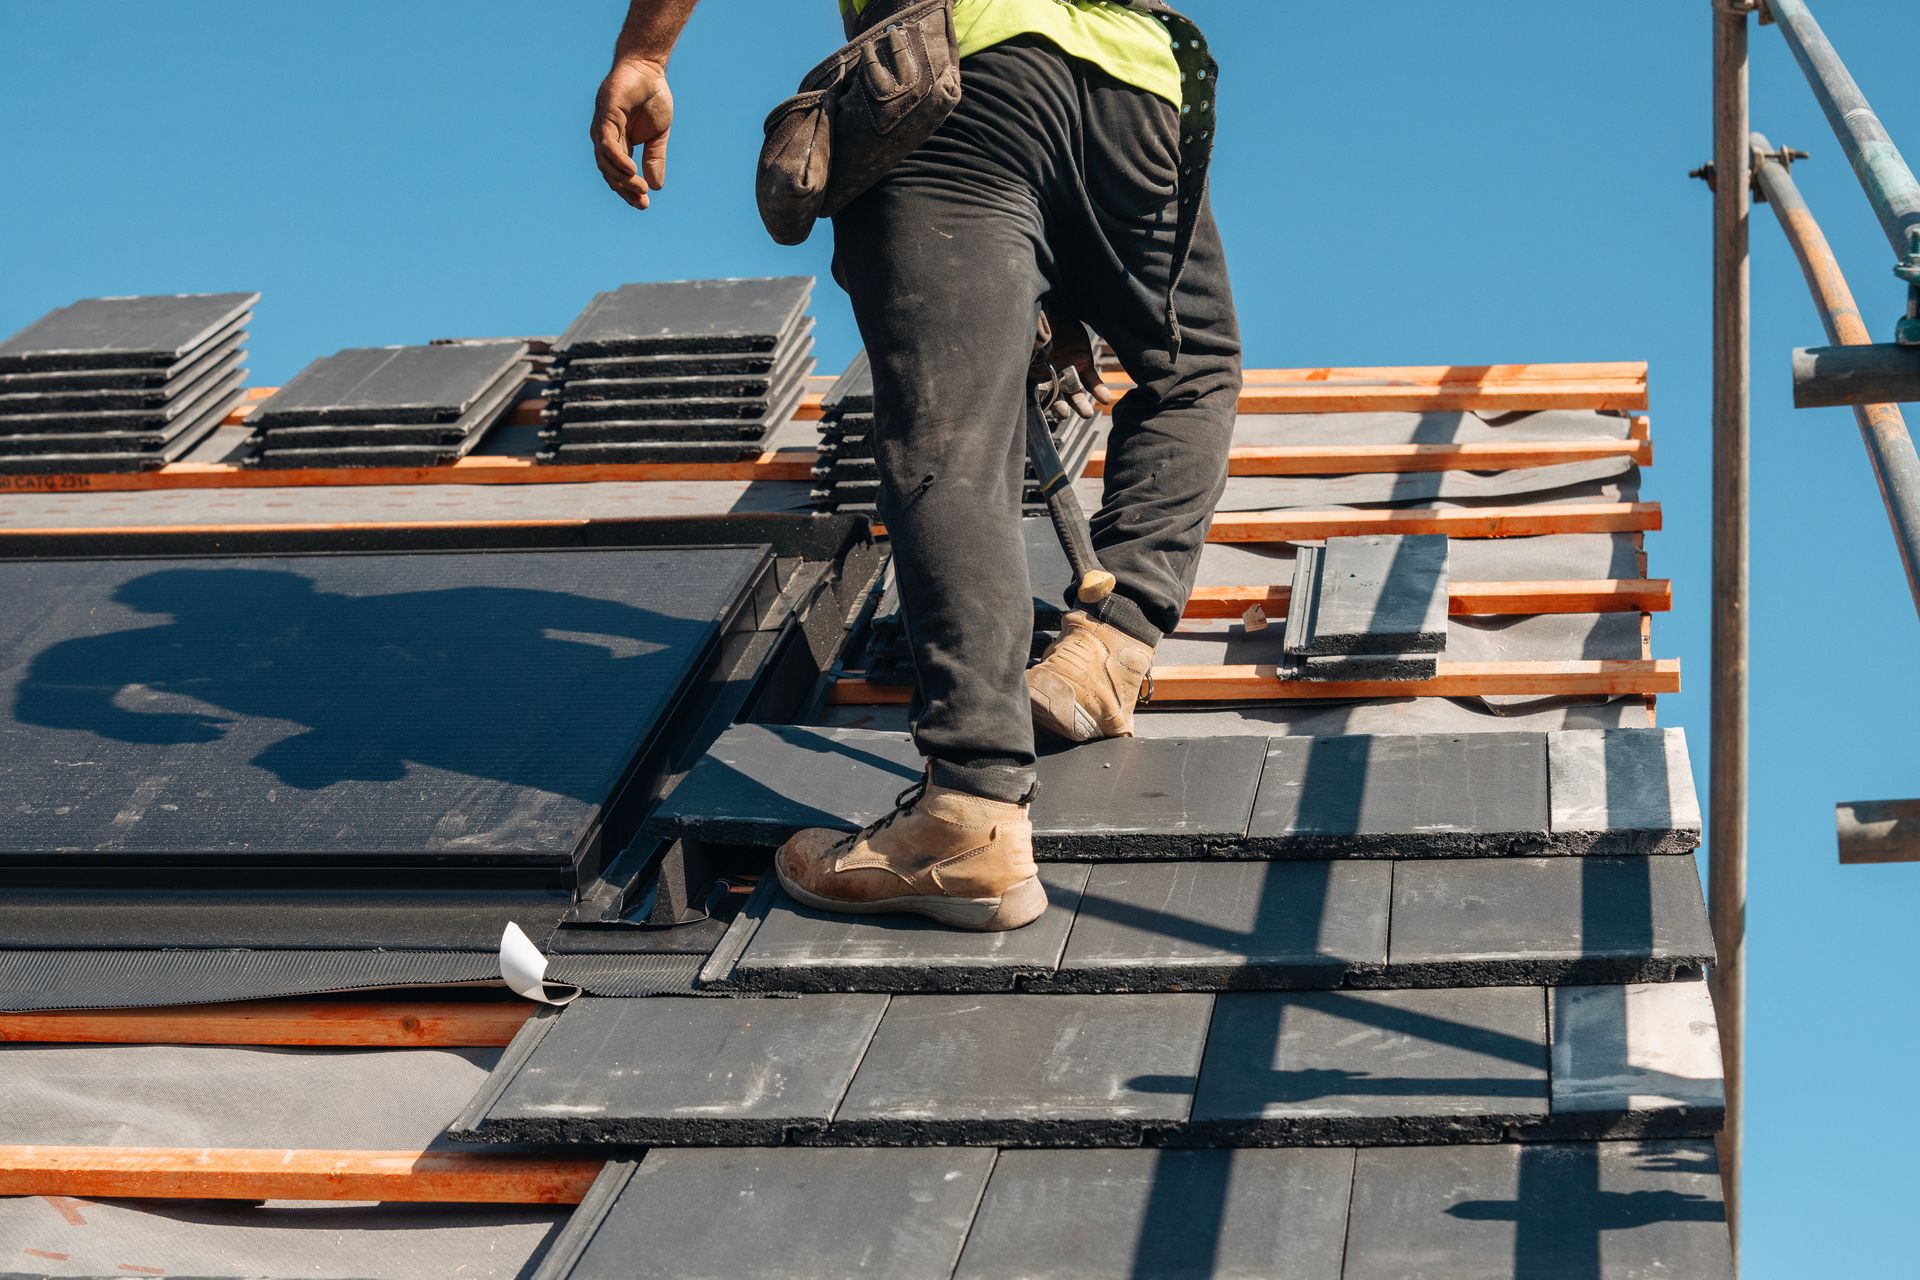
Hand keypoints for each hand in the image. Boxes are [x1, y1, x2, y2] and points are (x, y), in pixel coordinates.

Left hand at [593, 57, 673, 209]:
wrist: (649, 69)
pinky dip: (616, 158)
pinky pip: (607, 142)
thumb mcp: (658, 135)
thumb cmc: (652, 98)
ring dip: (621, 177)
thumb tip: (656, 187)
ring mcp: (603, 127)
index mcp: (618, 144)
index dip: (629, 191)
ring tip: (638, 188)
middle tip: (642, 202)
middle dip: (625, 189)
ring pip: (605, 160)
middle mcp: (606, 138)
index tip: (644, 205)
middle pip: (609, 172)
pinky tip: (630, 170)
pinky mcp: (605, 115)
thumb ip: (655, 159)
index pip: (618, 174)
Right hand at [1040, 303, 1115, 419]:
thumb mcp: (1029, 335)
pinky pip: (1091, 380)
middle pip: (1055, 397)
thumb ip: (1031, 349)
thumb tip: (1031, 357)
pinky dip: (1098, 390)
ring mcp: (1067, 370)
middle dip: (1060, 407)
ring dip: (1080, 404)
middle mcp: (1049, 375)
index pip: (1035, 394)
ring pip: (1074, 392)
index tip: (1041, 406)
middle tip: (1065, 414)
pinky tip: (1105, 399)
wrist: (1053, 304)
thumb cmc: (1035, 320)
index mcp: (1033, 371)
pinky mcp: (1083, 363)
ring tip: (1087, 413)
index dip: (1041, 403)